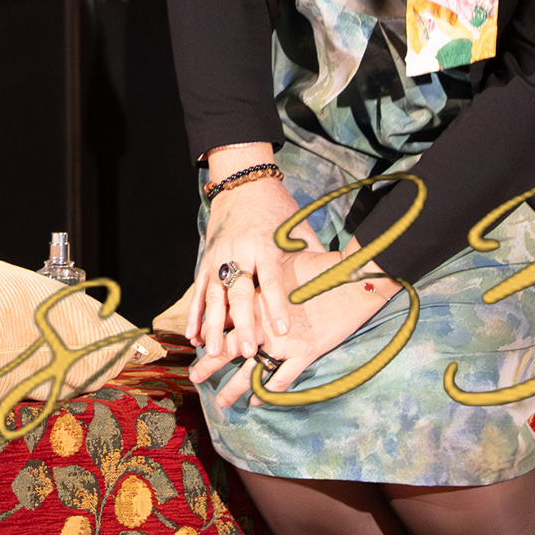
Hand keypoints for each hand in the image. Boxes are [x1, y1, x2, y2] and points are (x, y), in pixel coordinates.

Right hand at [183, 173, 310, 380]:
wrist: (244, 183)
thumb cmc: (278, 209)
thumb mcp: (299, 230)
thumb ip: (314, 258)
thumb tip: (342, 281)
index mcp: (265, 245)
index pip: (271, 281)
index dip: (276, 306)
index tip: (282, 331)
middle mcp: (240, 252)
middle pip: (240, 293)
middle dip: (242, 323)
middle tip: (246, 351)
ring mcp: (220, 256)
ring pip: (214, 295)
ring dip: (212, 325)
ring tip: (212, 352)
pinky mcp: (207, 258)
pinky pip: (199, 289)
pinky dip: (195, 313)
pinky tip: (193, 335)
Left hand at [207, 238, 404, 408]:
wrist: (354, 281)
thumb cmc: (322, 267)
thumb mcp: (287, 264)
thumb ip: (267, 273)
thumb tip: (254, 269)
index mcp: (258, 301)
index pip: (226, 321)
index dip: (210, 334)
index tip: (197, 343)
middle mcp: (266, 325)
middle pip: (230, 348)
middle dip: (210, 364)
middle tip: (194, 376)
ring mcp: (286, 343)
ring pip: (252, 372)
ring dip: (234, 388)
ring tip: (220, 401)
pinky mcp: (306, 353)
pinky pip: (282, 379)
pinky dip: (268, 392)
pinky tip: (257, 401)